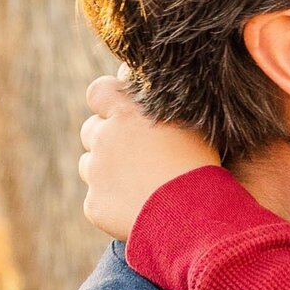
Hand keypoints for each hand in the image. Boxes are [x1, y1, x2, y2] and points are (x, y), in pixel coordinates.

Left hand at [79, 71, 219, 241]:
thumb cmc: (199, 165)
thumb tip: (132, 72)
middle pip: (90, 130)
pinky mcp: (94, 205)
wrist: (194, 217)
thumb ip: (158, 98)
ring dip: (107, 172)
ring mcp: (96, 173)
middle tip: (138, 157)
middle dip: (108, 140)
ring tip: (143, 185)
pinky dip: (113, 204)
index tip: (121, 113)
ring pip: (90, 166)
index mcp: (126, 113)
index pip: (99, 92)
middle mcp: (104, 138)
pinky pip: (97, 200)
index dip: (107, 101)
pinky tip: (141, 209)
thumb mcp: (188, 122)